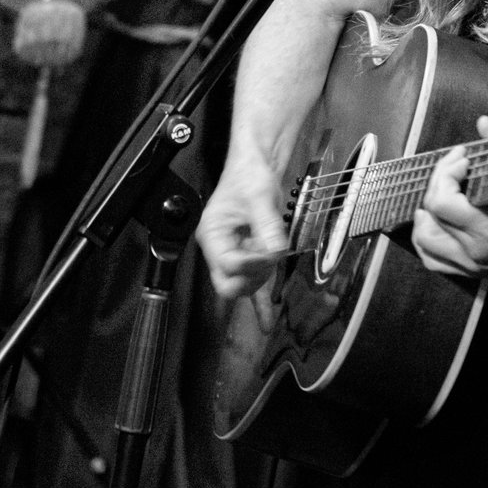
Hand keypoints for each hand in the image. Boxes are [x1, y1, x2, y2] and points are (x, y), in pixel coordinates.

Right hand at [198, 157, 292, 299]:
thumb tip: (276, 251)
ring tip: (273, 252)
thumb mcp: (259, 197)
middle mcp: (219, 247)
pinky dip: (260, 303)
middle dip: (253, 276)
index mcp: (212, 234)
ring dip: (262, 275)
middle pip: (230, 283)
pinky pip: (253, 284)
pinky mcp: (248, 255)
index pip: (228, 264)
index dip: (251, 263)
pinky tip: (265, 321)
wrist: (257, 166)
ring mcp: (234, 253)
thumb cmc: (248, 174)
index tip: (269, 252)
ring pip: (245, 284)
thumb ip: (267, 226)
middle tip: (269, 259)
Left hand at [411, 116, 487, 288]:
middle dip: (438, 180)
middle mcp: (479, 245)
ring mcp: (474, 262)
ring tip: (439, 194)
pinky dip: (427, 240)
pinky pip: (434, 260)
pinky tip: (435, 223)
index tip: (463, 157)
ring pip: (426, 238)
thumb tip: (483, 124)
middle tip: (455, 166)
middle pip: (432, 211)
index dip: (446, 170)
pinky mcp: (474, 272)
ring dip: (426, 213)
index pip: (443, 199)